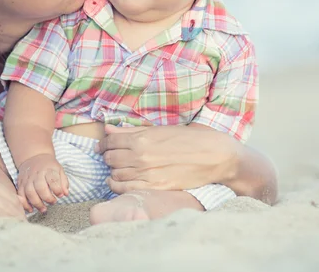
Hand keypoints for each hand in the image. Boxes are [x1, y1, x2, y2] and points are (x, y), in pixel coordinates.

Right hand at [16, 154, 68, 212]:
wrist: (34, 156)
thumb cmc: (48, 166)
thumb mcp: (59, 169)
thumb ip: (63, 182)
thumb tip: (65, 194)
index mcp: (48, 169)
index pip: (52, 180)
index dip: (57, 189)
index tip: (60, 195)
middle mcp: (36, 174)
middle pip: (40, 188)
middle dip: (47, 198)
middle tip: (53, 202)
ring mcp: (27, 179)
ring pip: (29, 193)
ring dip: (37, 203)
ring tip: (44, 209)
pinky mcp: (20, 183)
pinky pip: (20, 195)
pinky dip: (24, 204)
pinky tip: (31, 209)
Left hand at [95, 124, 237, 193]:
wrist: (214, 156)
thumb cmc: (189, 139)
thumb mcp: (160, 129)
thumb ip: (132, 130)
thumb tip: (108, 129)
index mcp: (142, 139)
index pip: (110, 141)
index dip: (103, 143)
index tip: (103, 146)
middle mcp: (141, 157)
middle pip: (110, 159)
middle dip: (108, 156)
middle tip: (111, 155)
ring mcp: (147, 174)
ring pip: (115, 175)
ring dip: (113, 171)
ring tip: (117, 168)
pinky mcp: (155, 188)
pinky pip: (126, 189)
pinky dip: (118, 186)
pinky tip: (119, 182)